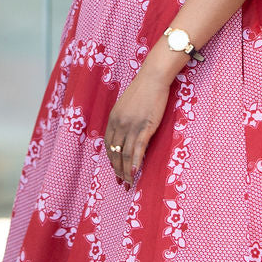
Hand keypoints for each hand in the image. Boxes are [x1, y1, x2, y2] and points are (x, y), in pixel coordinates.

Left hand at [104, 68, 171, 186]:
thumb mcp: (126, 105)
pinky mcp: (144, 127)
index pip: (109, 144)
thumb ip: (123, 119)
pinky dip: (135, 162)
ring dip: (126, 170)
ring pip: (125, 154)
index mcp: (113, 118)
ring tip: (128, 182)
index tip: (115, 169)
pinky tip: (135, 172)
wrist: (153, 78)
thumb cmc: (143, 90)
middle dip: (117, 169)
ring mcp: (131, 126)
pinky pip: (138, 149)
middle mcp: (119, 124)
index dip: (111, 159)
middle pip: (115, 152)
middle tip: (121, 182)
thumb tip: (126, 133)